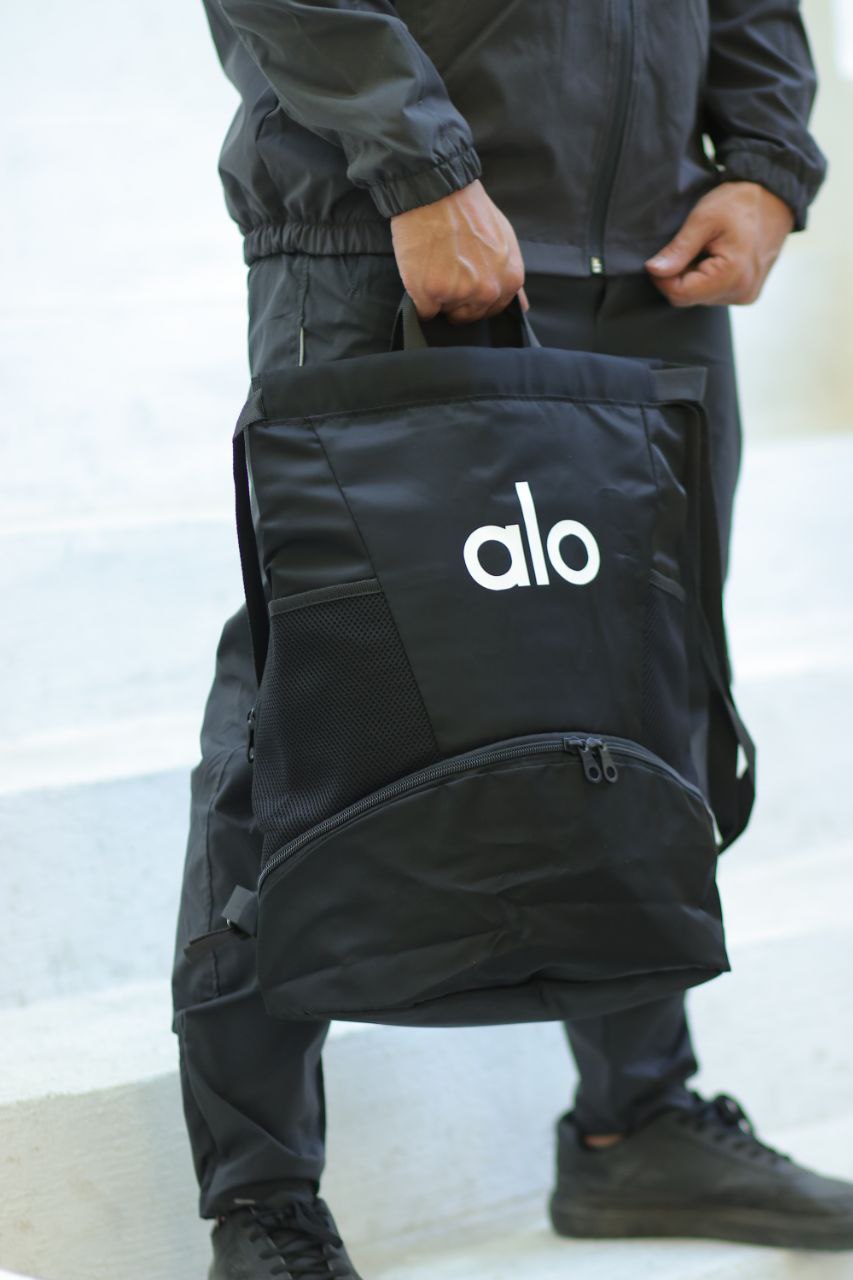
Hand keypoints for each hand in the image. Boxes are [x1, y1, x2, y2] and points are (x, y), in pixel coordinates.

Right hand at [390, 178, 527, 322]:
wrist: (435, 191)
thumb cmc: (469, 211)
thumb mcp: (505, 241)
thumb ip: (511, 276)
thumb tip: (522, 307)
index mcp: (510, 280)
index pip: (491, 311)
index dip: (474, 295)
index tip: (464, 276)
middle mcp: (487, 291)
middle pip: (467, 315)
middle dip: (455, 297)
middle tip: (446, 266)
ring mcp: (459, 294)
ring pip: (444, 312)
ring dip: (436, 296)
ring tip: (435, 263)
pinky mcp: (430, 294)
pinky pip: (423, 311)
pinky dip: (418, 296)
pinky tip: (420, 270)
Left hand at [645, 182, 794, 307]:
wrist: (775, 198)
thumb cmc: (741, 203)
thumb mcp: (704, 218)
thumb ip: (678, 248)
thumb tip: (654, 270)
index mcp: (732, 275)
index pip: (679, 294)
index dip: (662, 277)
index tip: (660, 257)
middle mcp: (741, 292)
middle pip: (689, 297)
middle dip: (678, 276)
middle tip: (686, 247)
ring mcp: (746, 296)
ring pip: (700, 297)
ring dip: (692, 277)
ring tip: (704, 249)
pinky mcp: (747, 294)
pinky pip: (713, 293)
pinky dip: (706, 278)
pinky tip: (713, 257)